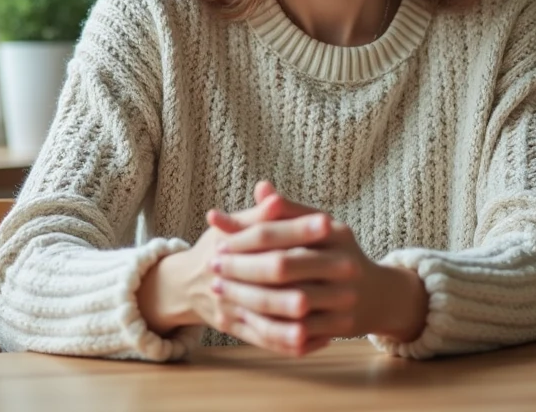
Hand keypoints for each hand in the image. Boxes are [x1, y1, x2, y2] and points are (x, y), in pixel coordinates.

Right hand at [137, 182, 329, 346]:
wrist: (186, 283)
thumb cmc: (221, 248)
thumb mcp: (233, 227)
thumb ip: (258, 215)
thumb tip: (272, 194)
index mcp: (224, 247)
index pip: (264, 236)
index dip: (296, 229)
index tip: (329, 222)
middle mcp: (224, 281)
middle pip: (269, 279)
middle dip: (309, 276)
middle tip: (349, 267)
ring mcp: (228, 311)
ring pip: (268, 320)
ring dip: (307, 316)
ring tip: (340, 314)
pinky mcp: (235, 332)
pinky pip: (267, 342)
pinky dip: (295, 342)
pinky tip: (324, 338)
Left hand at [208, 183, 428, 356]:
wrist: (378, 294)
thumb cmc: (334, 253)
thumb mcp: (316, 226)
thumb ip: (285, 211)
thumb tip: (258, 187)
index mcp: (335, 232)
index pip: (281, 230)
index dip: (246, 236)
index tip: (219, 240)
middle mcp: (344, 263)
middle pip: (283, 266)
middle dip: (242, 268)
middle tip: (213, 266)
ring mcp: (346, 297)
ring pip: (288, 301)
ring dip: (249, 298)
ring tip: (222, 290)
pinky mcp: (342, 326)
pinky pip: (299, 330)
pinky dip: (268, 325)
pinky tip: (243, 318)